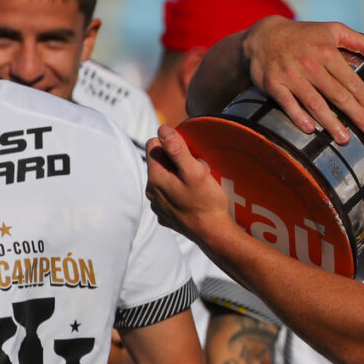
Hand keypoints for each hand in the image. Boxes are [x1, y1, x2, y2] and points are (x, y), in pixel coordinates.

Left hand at [145, 125, 236, 248]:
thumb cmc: (207, 202)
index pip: (153, 144)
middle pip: (158, 162)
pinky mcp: (164, 216)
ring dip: (176, 177)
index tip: (189, 155)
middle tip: (196, 171)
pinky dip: (177, 192)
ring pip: (163, 179)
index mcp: (156, 177)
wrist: (213, 234)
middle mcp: (150, 191)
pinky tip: (192, 199)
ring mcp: (157, 205)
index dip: (171, 144)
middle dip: (175, 161)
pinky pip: (167, 195)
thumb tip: (163, 129)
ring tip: (195, 185)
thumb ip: (177, 149)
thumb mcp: (195, 171)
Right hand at [242, 17, 363, 142]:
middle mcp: (310, 64)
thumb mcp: (333, 30)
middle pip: (336, 94)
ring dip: (330, 122)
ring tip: (345, 138)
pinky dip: (297, 116)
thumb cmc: (304, 36)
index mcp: (327, 52)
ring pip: (314, 102)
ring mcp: (290, 75)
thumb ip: (361, 42)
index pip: (351, 80)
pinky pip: (287, 103)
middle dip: (355, 114)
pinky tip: (310, 129)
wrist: (263, 36)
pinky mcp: (273, 84)